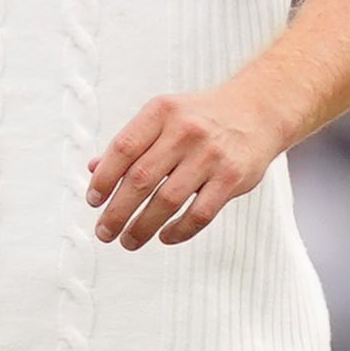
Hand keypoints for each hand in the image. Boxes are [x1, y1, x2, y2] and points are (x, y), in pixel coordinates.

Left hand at [84, 84, 287, 248]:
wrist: (256, 110)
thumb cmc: (199, 117)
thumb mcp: (163, 117)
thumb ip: (130, 143)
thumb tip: (93, 170)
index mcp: (161, 112)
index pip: (123, 149)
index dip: (103, 178)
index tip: (93, 201)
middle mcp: (185, 131)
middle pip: (140, 179)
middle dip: (117, 212)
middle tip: (104, 232)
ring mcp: (210, 155)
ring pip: (167, 201)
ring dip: (142, 227)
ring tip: (128, 240)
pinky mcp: (232, 178)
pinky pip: (199, 213)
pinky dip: (178, 230)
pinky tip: (164, 236)